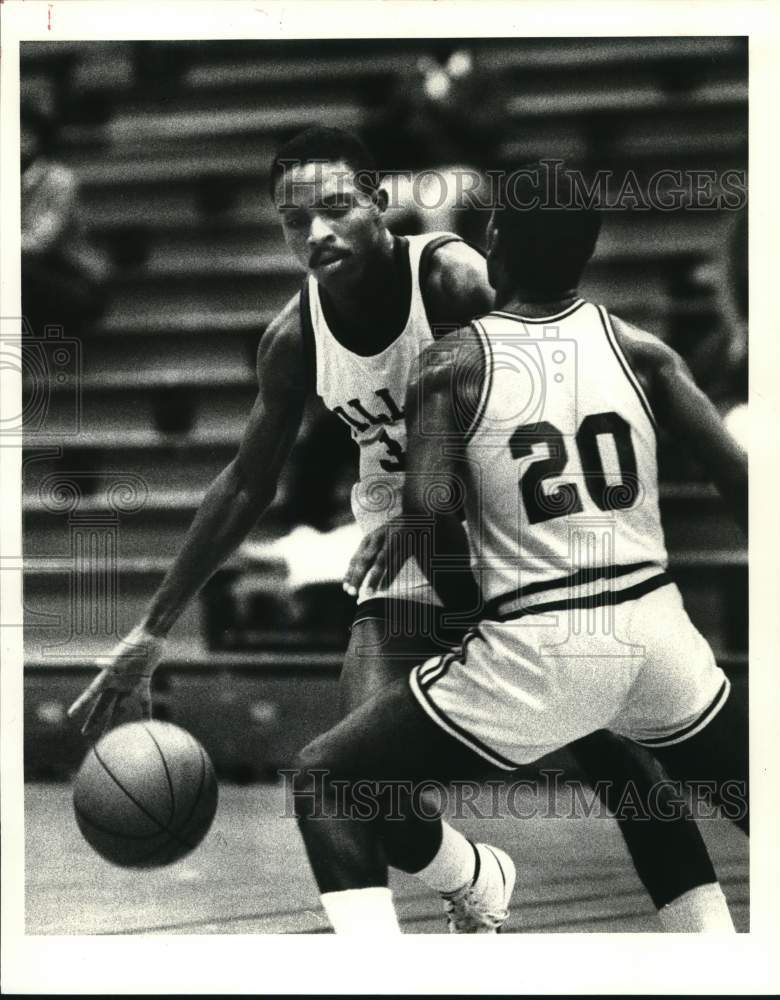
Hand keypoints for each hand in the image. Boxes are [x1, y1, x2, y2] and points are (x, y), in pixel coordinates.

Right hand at [67, 623, 165, 738]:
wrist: (150, 635)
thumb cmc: (135, 643)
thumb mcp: (123, 652)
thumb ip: (110, 660)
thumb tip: (97, 663)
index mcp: (108, 676)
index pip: (91, 693)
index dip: (81, 704)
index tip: (70, 715)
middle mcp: (115, 682)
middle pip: (102, 705)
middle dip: (94, 719)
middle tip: (84, 734)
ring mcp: (128, 683)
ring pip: (119, 706)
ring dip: (115, 719)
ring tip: (109, 734)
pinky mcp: (142, 682)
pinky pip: (143, 700)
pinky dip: (145, 711)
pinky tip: (147, 723)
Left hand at [342, 519, 413, 598]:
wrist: (416, 517)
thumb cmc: (395, 533)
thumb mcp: (379, 539)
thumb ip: (369, 553)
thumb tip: (355, 574)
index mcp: (370, 539)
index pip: (356, 558)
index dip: (350, 574)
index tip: (345, 588)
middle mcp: (379, 539)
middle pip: (365, 560)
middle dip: (358, 577)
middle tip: (351, 592)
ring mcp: (393, 541)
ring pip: (380, 562)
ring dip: (373, 578)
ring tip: (368, 592)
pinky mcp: (406, 545)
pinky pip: (396, 562)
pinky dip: (390, 575)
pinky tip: (384, 587)